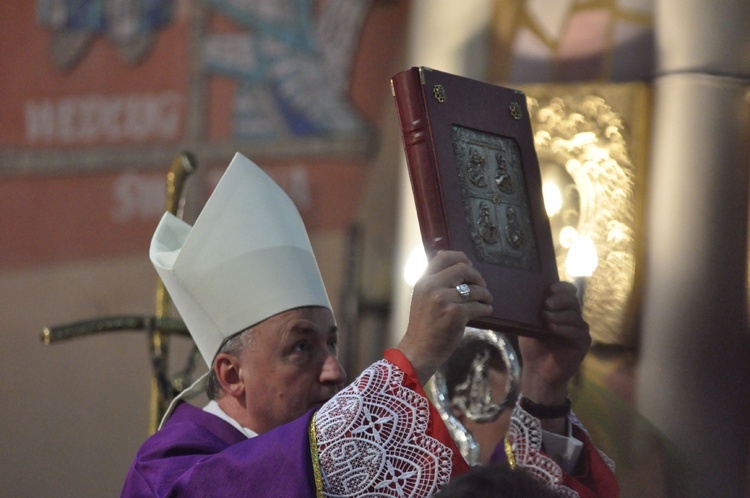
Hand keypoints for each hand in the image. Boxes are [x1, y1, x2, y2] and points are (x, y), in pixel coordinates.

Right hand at [398, 250, 492, 383]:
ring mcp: (443, 300)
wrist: (419, 350)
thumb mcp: (422, 298)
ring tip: (486, 300)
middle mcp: (432, 287)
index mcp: (423, 281)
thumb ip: (435, 283)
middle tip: (482, 286)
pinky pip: (478, 306)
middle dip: (477, 277)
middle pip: (462, 269)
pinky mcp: (455, 314)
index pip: (443, 257)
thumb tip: (454, 266)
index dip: (460, 257)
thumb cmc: (423, 326)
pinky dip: (485, 308)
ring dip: (484, 294)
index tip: (469, 265)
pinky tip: (486, 310)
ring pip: (473, 289)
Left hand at [519, 281, 590, 405]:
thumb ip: (531, 310)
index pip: (568, 291)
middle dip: (559, 299)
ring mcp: (580, 329)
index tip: (550, 288)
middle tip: (546, 304)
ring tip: (546, 317)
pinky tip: (552, 328)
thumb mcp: (529, 324)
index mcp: (561, 309)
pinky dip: (563, 328)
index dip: (561, 287)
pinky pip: (576, 331)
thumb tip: (524, 292)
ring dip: (559, 315)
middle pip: (572, 300)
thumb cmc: (533, 346)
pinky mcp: (583, 342)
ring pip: (574, 315)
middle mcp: (573, 317)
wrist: (537, 370)